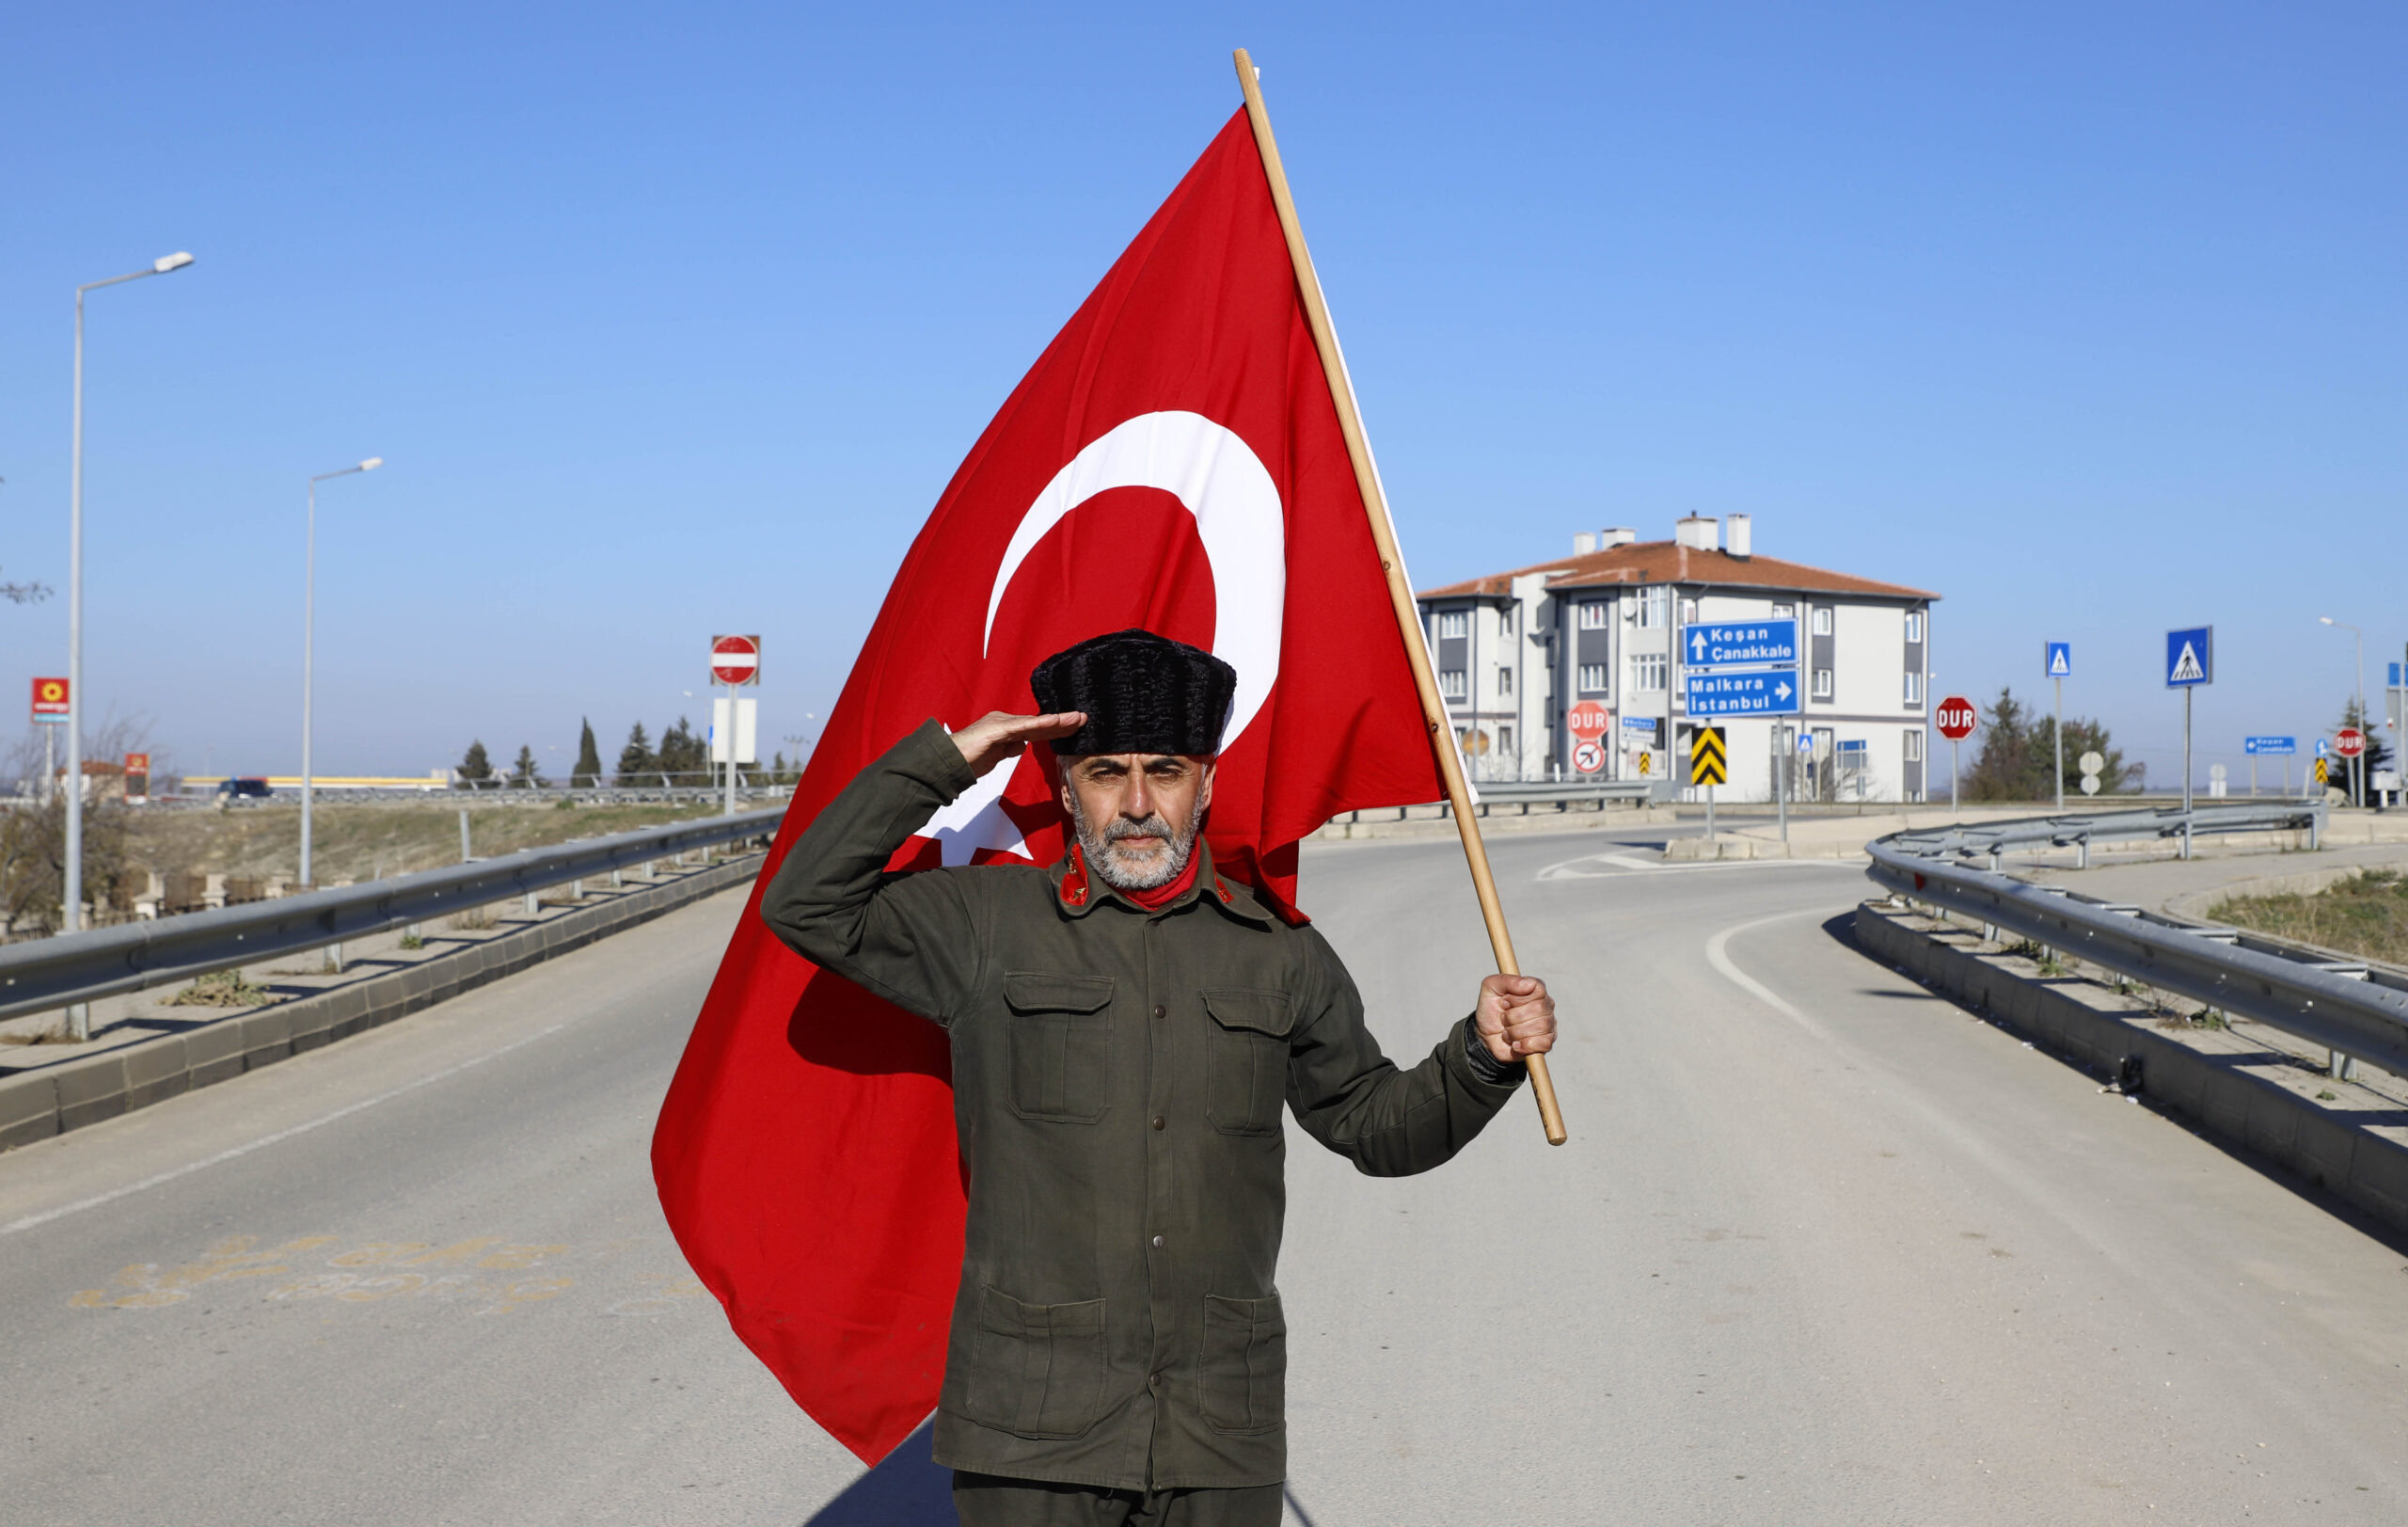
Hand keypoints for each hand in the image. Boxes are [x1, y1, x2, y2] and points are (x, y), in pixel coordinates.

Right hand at [949, 710, 1087, 778]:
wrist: (947, 762)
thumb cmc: (968, 760)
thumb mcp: (995, 755)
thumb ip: (1008, 748)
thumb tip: (1022, 746)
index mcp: (1005, 727)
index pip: (1035, 728)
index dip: (1055, 728)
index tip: (1074, 727)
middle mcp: (1004, 721)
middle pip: (1038, 723)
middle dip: (1062, 722)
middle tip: (1083, 718)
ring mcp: (1000, 723)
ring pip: (1034, 723)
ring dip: (1057, 721)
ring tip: (1077, 719)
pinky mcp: (996, 729)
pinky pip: (1023, 727)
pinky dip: (1040, 724)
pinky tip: (1055, 722)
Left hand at [1474, 974, 1555, 1064]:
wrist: (1485, 1037)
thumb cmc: (1491, 1010)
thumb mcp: (1490, 988)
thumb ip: (1506, 980)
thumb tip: (1528, 984)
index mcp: (1535, 990)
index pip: (1537, 989)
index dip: (1517, 998)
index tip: (1504, 1002)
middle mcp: (1546, 1006)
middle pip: (1538, 1008)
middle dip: (1513, 1017)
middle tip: (1504, 1019)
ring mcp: (1548, 1025)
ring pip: (1540, 1027)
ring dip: (1515, 1032)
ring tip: (1507, 1032)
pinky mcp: (1546, 1043)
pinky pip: (1543, 1044)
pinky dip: (1524, 1045)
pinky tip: (1516, 1044)